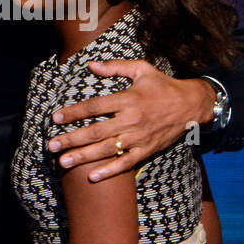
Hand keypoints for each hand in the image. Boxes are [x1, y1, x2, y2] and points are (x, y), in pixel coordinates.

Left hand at [47, 61, 212, 181]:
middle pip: (96, 131)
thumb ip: (116, 68)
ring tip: (63, 162)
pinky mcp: (146, 150)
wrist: (192, 106)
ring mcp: (139, 138)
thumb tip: (91, 65)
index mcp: (129, 99)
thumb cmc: (164, 86)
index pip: (95, 106)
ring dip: (84, 157)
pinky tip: (92, 177)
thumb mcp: (142, 69)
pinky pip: (125, 163)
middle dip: (72, 139)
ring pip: (106, 150)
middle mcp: (132, 120)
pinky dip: (109, 171)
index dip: (74, 112)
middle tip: (52, 145)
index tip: (56, 118)